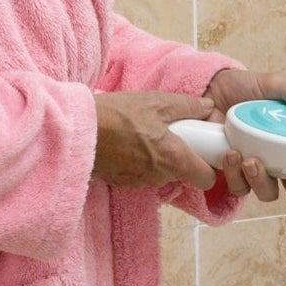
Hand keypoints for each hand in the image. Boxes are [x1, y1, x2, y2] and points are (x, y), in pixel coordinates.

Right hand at [91, 90, 222, 189]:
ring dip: (159, 157)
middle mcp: (159, 176)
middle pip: (182, 173)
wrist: (76, 130)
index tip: (203, 151)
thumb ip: (186, 106)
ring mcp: (140, 182)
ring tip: (145, 134)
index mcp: (174, 158)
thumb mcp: (155, 102)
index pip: (207, 180)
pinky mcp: (122, 182)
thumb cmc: (117, 115)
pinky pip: (141, 174)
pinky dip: (140, 161)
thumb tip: (207, 106)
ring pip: (161, 173)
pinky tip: (128, 142)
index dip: (209, 167)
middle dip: (180, 156)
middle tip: (170, 133)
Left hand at [203, 67, 285, 217]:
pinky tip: (231, 154)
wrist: (212, 88)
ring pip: (267, 192)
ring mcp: (258, 169)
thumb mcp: (277, 84)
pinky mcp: (234, 172)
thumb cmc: (249, 88)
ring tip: (249, 159)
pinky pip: (239, 186)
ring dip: (261, 181)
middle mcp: (283, 163)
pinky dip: (235, 175)